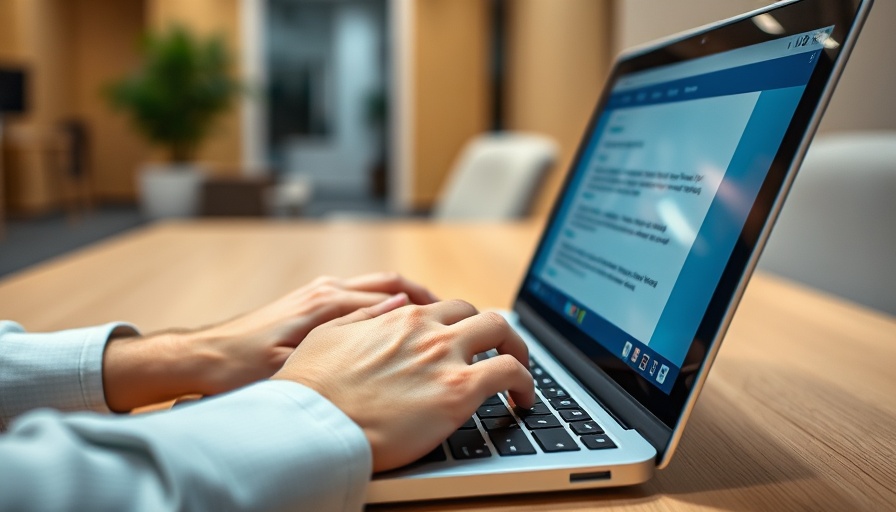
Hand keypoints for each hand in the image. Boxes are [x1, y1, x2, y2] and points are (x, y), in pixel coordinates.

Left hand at [103, 272, 436, 411]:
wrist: (202, 358)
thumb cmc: (242, 365)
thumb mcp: (293, 361)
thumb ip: (346, 338)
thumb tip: (395, 316)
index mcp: (327, 301)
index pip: (393, 298)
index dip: (426, 311)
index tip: (451, 323)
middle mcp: (326, 289)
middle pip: (390, 284)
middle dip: (423, 298)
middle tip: (451, 316)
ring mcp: (317, 293)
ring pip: (375, 288)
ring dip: (404, 300)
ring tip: (429, 319)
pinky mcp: (309, 301)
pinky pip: (358, 297)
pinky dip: (382, 306)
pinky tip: (390, 326)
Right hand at [272, 294, 535, 471]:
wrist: (312, 423)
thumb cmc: (311, 388)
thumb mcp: (330, 335)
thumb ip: (367, 317)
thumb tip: (393, 304)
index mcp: (399, 317)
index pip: (448, 309)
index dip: (464, 325)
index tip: (469, 342)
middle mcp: (427, 330)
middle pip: (481, 316)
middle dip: (497, 334)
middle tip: (503, 354)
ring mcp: (445, 357)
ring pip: (503, 333)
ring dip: (518, 351)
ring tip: (521, 377)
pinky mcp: (459, 390)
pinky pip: (510, 373)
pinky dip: (526, 383)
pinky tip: (522, 400)